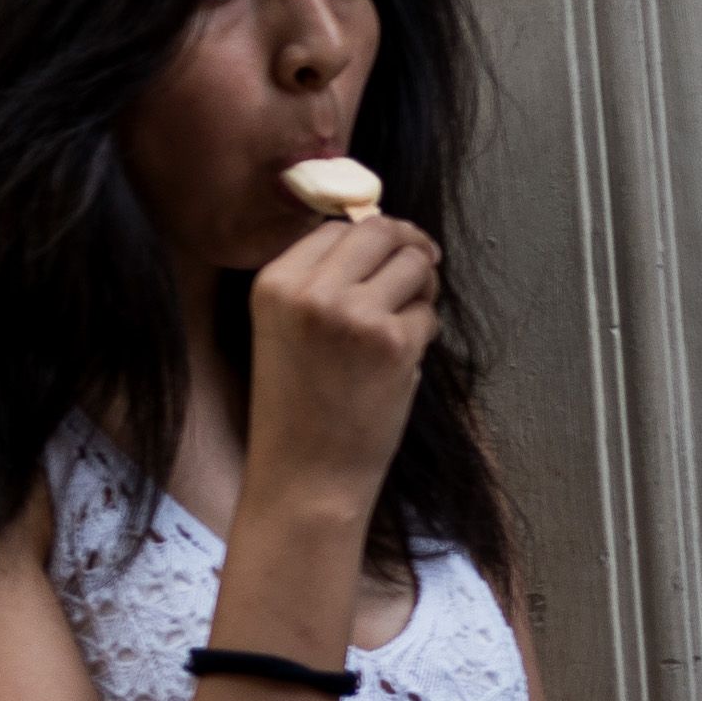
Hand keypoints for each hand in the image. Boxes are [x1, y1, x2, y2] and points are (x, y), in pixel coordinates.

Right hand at [245, 212, 439, 513]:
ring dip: (421, 286)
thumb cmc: (297, 405)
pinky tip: (397, 360)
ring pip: (415, 263)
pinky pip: (429, 312)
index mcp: (272, 283)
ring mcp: (354, 314)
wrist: (305, 473)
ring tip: (403, 320)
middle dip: (407, 247)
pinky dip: (423, 331)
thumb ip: (319, 281)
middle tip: (416, 271)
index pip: (335, 227)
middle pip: (381, 231)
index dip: (367, 240)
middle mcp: (310, 290)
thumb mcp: (283, 327)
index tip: (381, 258)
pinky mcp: (393, 341)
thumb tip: (384, 236)